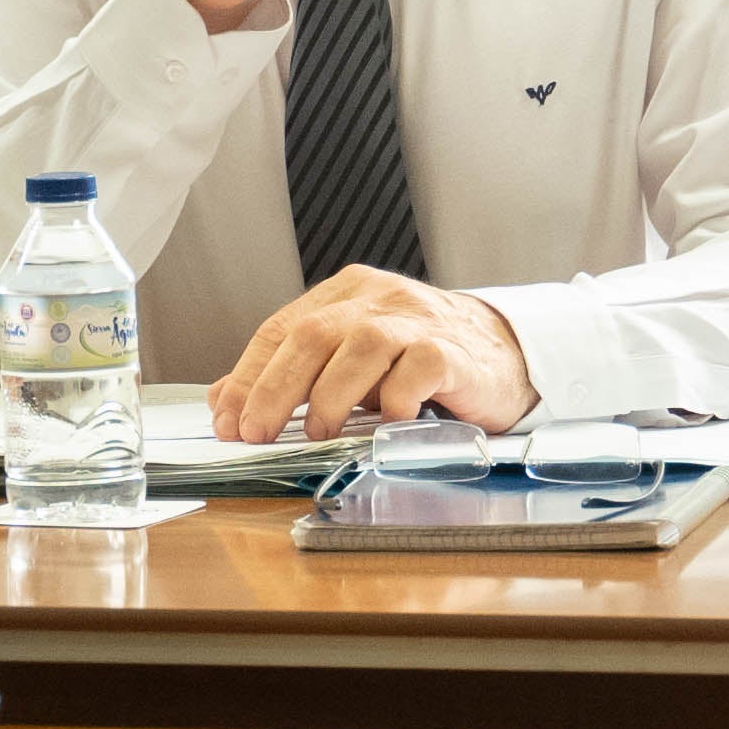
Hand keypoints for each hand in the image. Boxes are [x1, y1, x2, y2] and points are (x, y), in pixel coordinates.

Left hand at [205, 268, 531, 440]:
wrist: (502, 353)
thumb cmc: (420, 360)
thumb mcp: (350, 362)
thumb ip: (293, 376)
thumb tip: (226, 401)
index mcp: (346, 295)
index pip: (281, 329)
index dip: (249, 377)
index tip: (230, 420)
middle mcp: (378, 300)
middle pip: (312, 335)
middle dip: (275, 388)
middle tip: (257, 432)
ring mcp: (416, 321)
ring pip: (361, 346)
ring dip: (330, 394)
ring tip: (318, 432)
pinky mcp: (452, 350)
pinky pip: (417, 368)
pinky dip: (395, 398)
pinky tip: (385, 422)